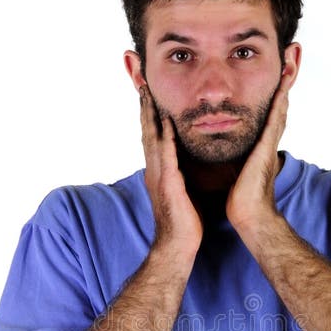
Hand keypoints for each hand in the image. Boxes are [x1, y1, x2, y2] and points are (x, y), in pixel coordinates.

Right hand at [139, 86, 203, 254]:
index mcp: (159, 171)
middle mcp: (155, 170)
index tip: (149, 93)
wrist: (176, 247)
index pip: (152, 136)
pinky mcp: (169, 184)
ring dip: (150, 115)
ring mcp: (159, 177)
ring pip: (152, 138)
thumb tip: (188, 165)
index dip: (149, 114)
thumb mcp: (182, 192)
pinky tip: (167, 121)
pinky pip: (167, 156)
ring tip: (148, 93)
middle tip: (141, 82)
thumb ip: (181, 175)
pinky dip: (166, 137)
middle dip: (144, 106)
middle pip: (147, 131)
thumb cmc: (183, 223)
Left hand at [225, 73, 290, 232]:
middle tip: (294, 52)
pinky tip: (283, 84)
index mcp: (260, 142)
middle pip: (280, 100)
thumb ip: (237, 153)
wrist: (248, 215)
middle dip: (287, 77)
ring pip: (281, 104)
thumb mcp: (237, 166)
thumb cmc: (241, 196)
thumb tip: (227, 144)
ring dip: (287, 81)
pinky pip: (275, 119)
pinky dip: (280, 100)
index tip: (280, 66)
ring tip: (292, 57)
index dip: (275, 87)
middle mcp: (268, 138)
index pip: (270, 108)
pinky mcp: (267, 148)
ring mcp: (270, 142)